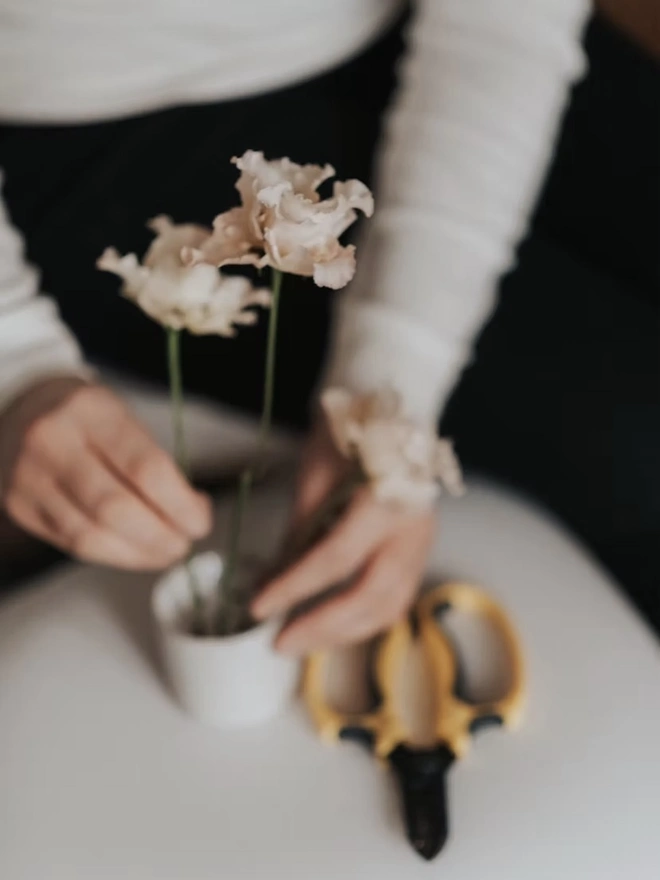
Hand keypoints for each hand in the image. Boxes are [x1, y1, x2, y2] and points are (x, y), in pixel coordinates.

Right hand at [0, 377, 211, 569]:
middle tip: (183, 544)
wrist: (26, 411)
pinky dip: (113, 554)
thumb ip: (157, 465)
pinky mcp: (19, 506)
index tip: (201, 522)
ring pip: (91, 537)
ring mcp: (29, 476)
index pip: (146, 468)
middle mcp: (53, 441)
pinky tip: (134, 549)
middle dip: (160, 537)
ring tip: (164, 551)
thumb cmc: (92, 421)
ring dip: (138, 554)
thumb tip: (193, 514)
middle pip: (116, 509)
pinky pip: (73, 545)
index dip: (181, 505)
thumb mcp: (125, 421)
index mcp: (92, 410)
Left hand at [251, 419, 435, 653]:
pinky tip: (335, 625)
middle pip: (370, 597)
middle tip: (281, 642)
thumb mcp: (316, 474)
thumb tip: (275, 577)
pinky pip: (396, 598)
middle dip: (322, 628)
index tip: (259, 605)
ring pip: (389, 607)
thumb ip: (302, 529)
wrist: (392, 409)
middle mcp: (411, 528)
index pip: (335, 558)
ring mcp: (423, 542)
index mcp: (384, 500)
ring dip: (344, 632)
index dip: (294, 587)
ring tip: (304, 640)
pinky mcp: (421, 551)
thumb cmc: (349, 433)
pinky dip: (364, 619)